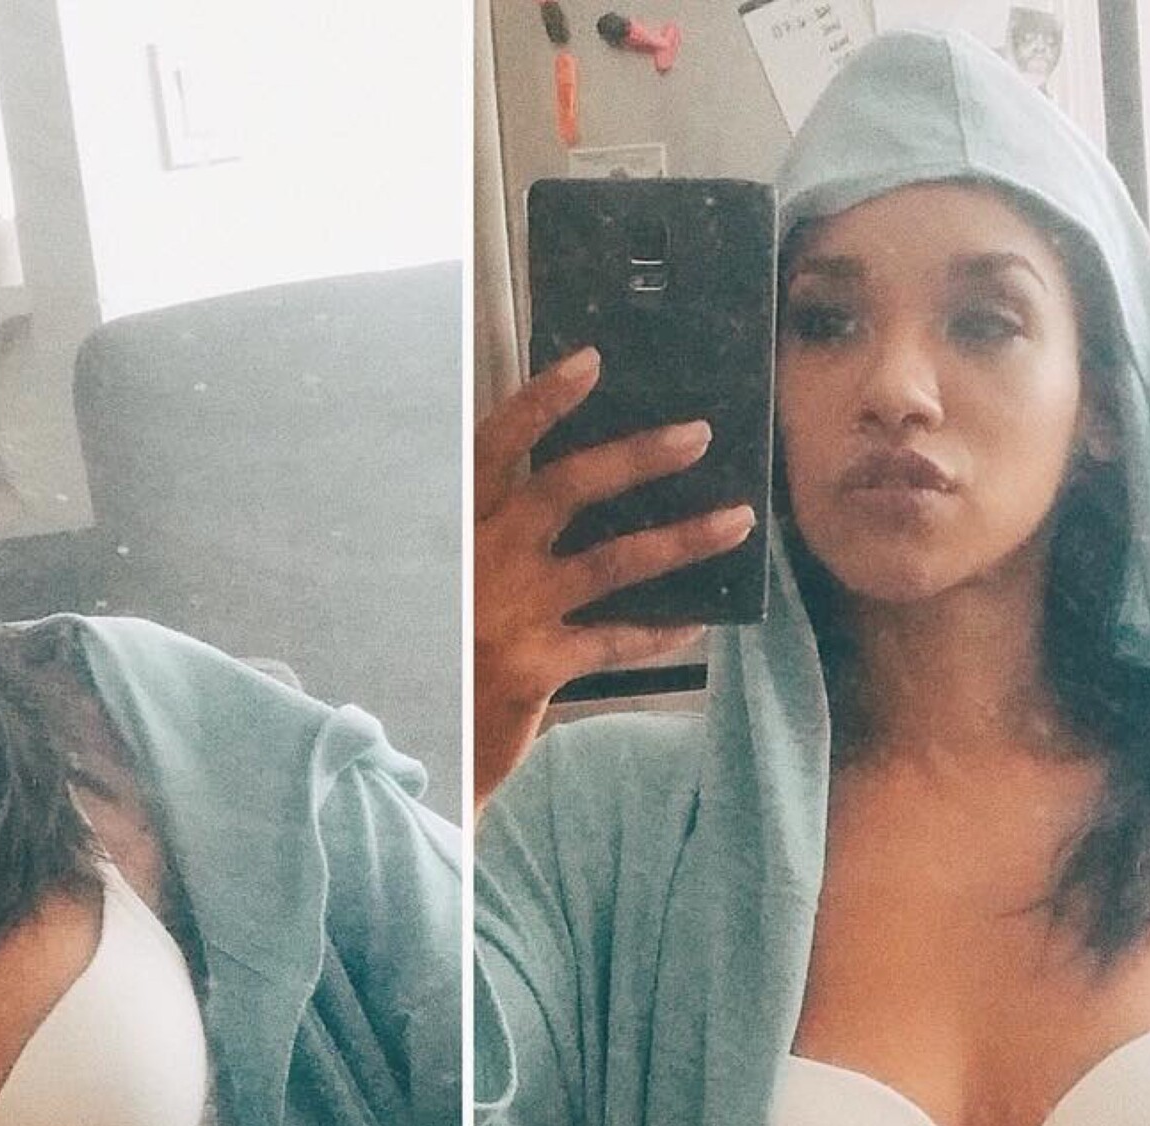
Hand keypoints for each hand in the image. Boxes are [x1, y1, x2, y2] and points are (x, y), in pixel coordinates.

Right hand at [474, 349, 755, 811]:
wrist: (411, 739)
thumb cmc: (435, 653)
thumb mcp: (445, 583)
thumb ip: (491, 539)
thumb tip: (580, 499)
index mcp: (451, 528)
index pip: (492, 447)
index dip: (540, 402)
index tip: (590, 363)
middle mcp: (477, 561)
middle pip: (564, 488)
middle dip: (636, 457)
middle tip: (699, 436)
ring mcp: (507, 614)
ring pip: (610, 562)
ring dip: (681, 538)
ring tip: (737, 520)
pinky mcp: (533, 669)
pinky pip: (615, 640)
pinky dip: (660, 631)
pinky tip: (697, 620)